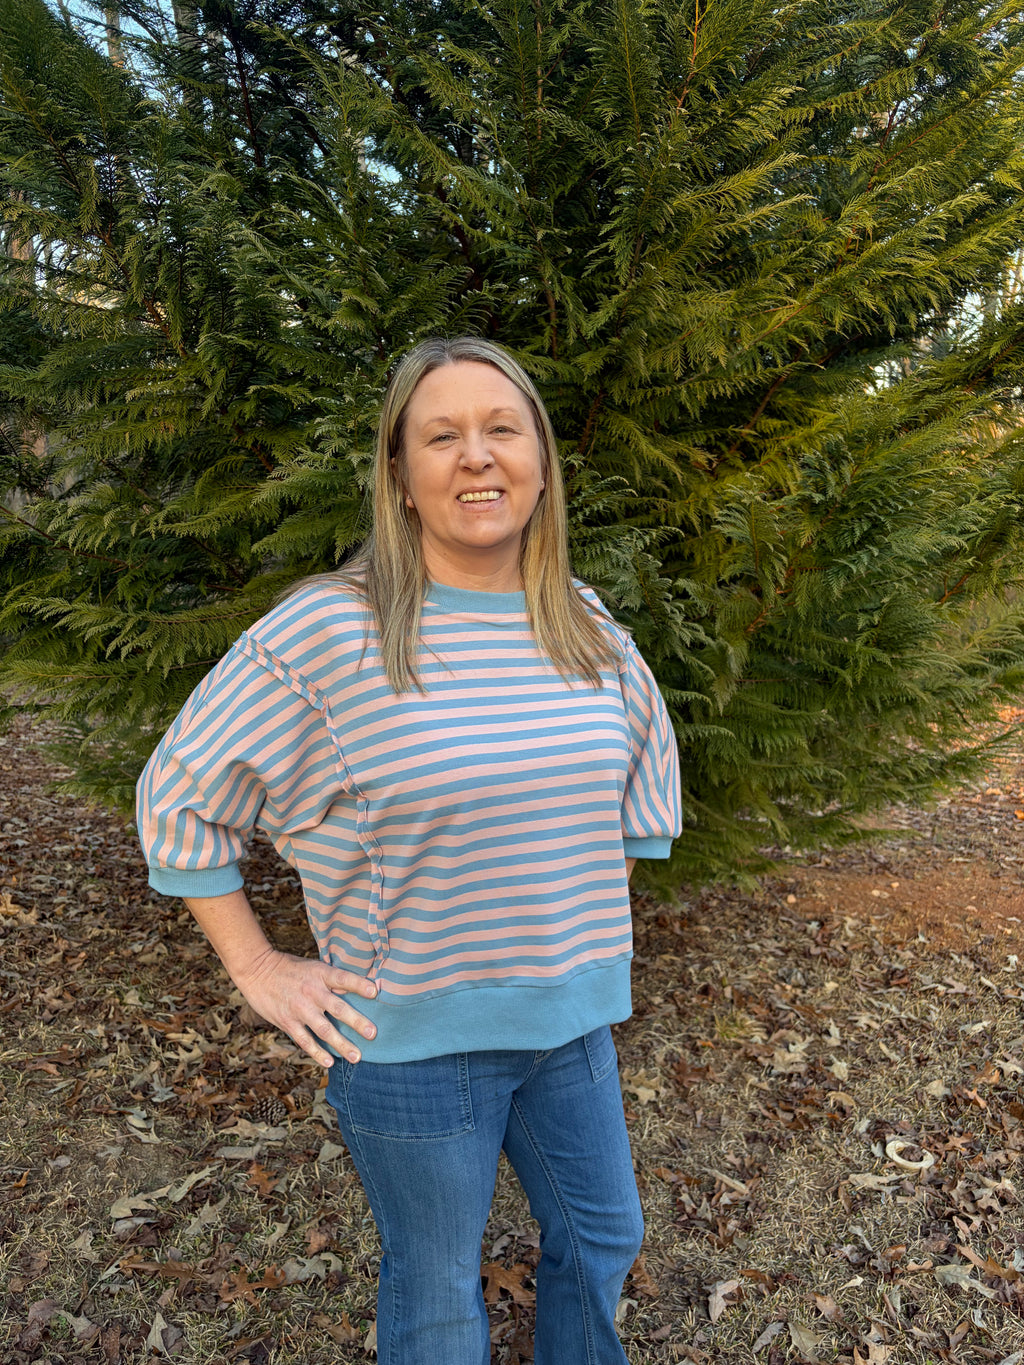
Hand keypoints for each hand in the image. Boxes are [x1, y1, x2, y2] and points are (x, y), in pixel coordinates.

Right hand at [234, 947, 377, 1067]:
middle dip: (356, 1022)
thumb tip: (358, 988)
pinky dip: (317, 1052)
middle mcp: (312, 991)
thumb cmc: (290, 968)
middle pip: (338, 1008)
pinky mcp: (287, 1022)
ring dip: (341, 1044)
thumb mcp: (313, 966)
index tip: (375, 992)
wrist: (257, 970)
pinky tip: (329, 1062)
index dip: (359, 985)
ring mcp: (299, 1009)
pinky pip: (305, 1040)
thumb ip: (332, 979)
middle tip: (373, 1034)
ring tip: (356, 1057)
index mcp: (320, 974)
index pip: (343, 978)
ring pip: (324, 1029)